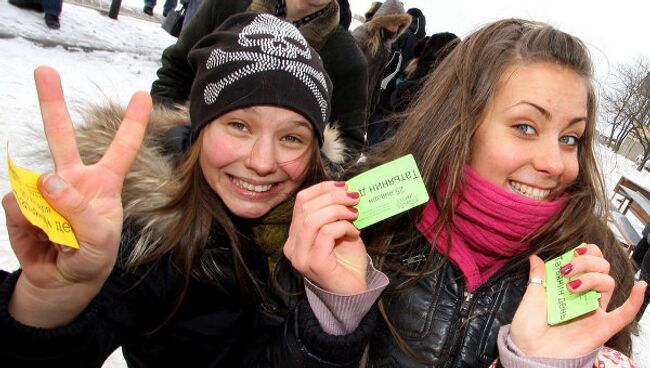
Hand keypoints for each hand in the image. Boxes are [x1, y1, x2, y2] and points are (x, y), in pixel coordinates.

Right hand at [4, 66, 150, 326]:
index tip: (142, 94)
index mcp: (102, 183)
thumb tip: (44, 179)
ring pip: (32, 178)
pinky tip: (42, 239)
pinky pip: (19, 208)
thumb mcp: (97, 240)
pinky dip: (28, 227)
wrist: (64, 282)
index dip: (133, 122)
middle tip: (44, 70)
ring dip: (44, 210)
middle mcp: (72, 179)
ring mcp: (44, 191)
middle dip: (52, 102)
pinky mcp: (22, 206)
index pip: (122, 147)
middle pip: (62, 136)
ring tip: (60, 239)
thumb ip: (76, 209)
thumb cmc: (91, 257)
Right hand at [283, 181, 367, 294]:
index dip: (322, 188)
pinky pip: (326, 233)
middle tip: (354, 198)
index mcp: (295, 235)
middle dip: (333, 197)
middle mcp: (292, 246)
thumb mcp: (340, 231)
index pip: (301, 201)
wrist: (354, 293)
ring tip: (355, 214)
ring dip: (338, 210)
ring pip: (312, 218)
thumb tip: (346, 189)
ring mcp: (301, 256)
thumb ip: (336, 213)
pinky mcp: (314, 263)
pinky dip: (343, 227)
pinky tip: (355, 233)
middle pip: (306, 207)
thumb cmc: (347, 262)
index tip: (343, 186)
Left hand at [510, 244, 646, 357]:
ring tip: (572, 287)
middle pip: (601, 269)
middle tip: (568, 270)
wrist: (530, 352)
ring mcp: (594, 311)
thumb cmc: (528, 329)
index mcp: (569, 288)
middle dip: (586, 261)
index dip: (585, 253)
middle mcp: (584, 297)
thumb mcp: (531, 297)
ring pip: (608, 283)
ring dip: (592, 277)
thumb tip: (535, 257)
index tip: (573, 252)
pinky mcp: (602, 327)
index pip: (588, 262)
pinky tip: (642, 287)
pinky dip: (636, 300)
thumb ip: (538, 277)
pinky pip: (625, 314)